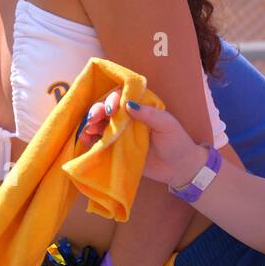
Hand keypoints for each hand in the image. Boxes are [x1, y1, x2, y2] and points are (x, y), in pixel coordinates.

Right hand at [75, 92, 206, 187]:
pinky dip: (90, 140)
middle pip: (106, 109)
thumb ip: (149, 114)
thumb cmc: (177, 142)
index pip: (121, 97)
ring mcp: (120, 133)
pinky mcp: (116, 148)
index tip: (110, 110)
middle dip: (97, 111)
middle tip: (93, 119)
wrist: (179, 169)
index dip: (112, 100)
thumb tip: (128, 104)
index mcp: (140, 106)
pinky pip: (99, 141)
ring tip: (87, 131)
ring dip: (91, 125)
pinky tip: (85, 140)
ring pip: (100, 124)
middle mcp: (127, 117)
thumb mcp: (166, 125)